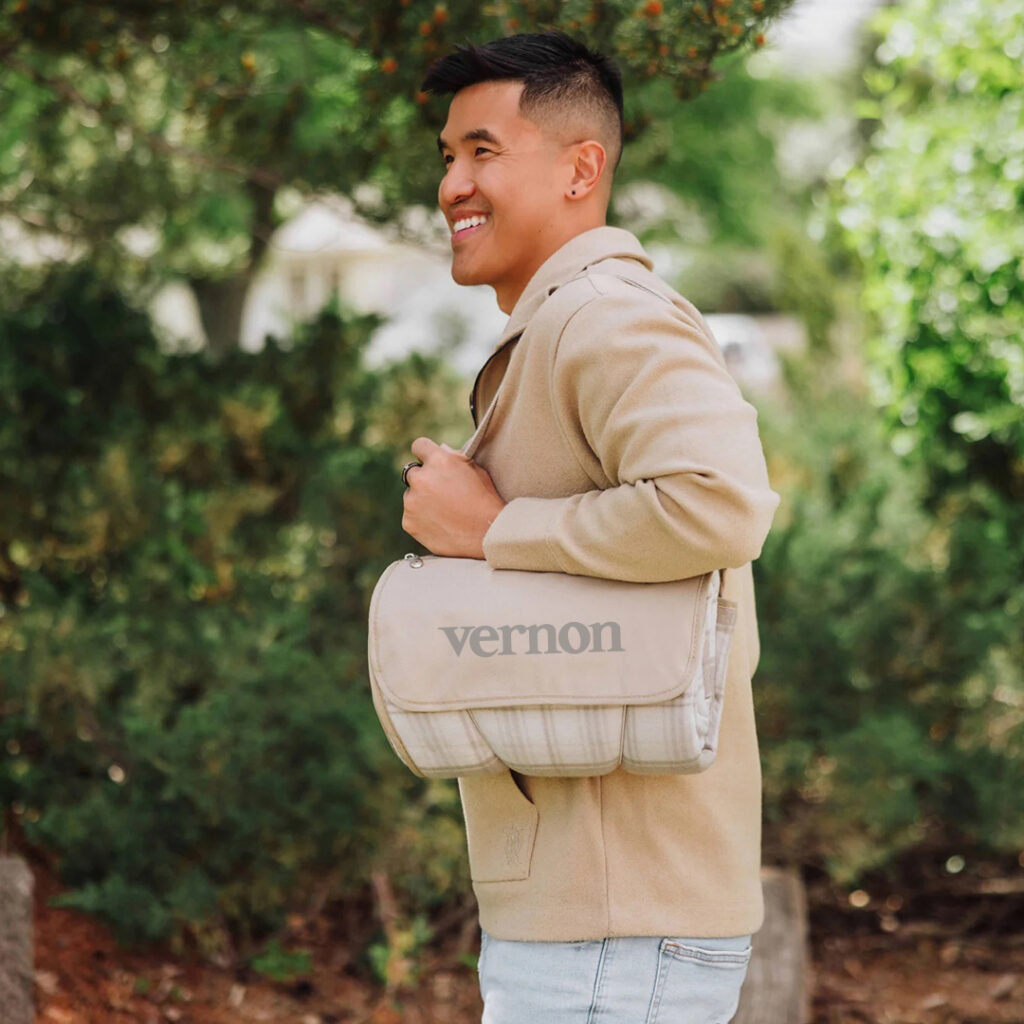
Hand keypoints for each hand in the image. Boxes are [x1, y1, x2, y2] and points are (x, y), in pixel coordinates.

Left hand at [401, 437, 507, 557]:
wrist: (487, 534)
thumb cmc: (485, 500)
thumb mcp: (476, 470)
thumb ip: (454, 457)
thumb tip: (441, 448)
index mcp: (439, 461)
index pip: (419, 446)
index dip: (426, 453)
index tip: (430, 462)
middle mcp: (421, 479)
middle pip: (412, 472)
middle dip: (424, 479)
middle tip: (442, 492)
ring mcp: (412, 502)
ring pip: (411, 495)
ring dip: (421, 500)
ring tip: (445, 512)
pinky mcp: (408, 522)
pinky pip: (410, 516)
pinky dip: (421, 519)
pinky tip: (440, 523)